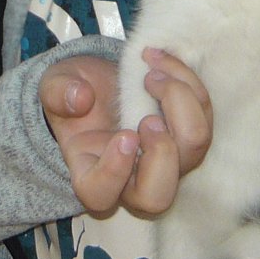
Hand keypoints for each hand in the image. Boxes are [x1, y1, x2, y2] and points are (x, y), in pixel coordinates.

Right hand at [42, 50, 210, 217]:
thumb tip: (79, 99)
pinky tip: (162, 61)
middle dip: (161, 152)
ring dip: (180, 105)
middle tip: (149, 116)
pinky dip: (188, 85)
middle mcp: (132, 178)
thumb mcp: (55, 85)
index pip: (100, 195)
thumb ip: (58, 91)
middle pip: (157, 196)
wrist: (102, 82)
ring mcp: (166, 161)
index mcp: (90, 172)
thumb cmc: (76, 93)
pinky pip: (204, 118)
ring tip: (153, 73)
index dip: (114, 172)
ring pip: (193, 153)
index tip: (123, 136)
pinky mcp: (189, 136)